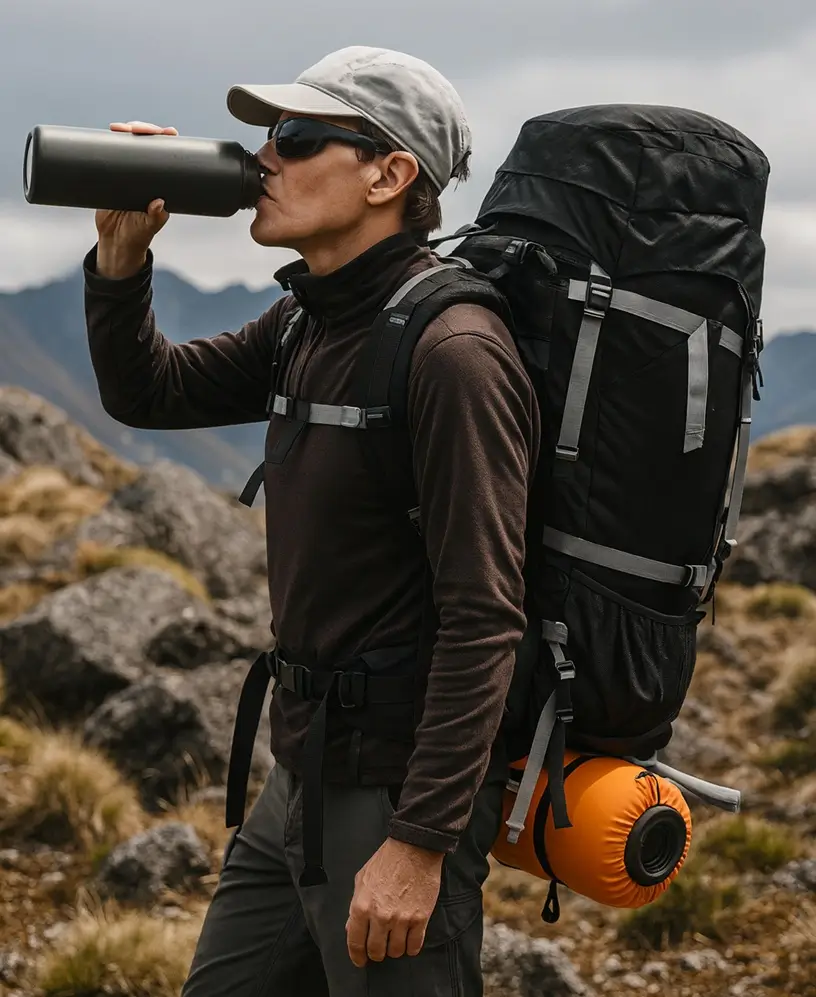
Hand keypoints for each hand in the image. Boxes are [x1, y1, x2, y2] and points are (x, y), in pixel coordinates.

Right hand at [94, 121, 177, 277]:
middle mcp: (147, 173)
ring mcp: (128, 172)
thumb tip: (159, 203)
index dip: (167, 140)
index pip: (167, 154)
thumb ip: (155, 217)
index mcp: (161, 181)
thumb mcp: (149, 226)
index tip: (166, 132)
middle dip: (143, 130)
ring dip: (125, 131)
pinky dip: (108, 141)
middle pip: (147, 143)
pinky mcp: (110, 175)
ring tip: (118, 128)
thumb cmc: (138, 234)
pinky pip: (110, 154)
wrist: (115, 241)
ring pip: (128, 144)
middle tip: (134, 129)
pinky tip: (107, 132)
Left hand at [346, 837, 443, 966]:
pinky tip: (409, 940)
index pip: (356, 943)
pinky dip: (411, 947)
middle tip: (380, 948)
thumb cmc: (386, 861)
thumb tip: (352, 928)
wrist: (414, 848)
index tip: (361, 961)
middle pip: (377, 951)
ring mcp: (401, 919)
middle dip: (377, 953)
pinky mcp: (420, 918)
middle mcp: (380, 917)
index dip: (357, 956)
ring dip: (395, 949)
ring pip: (396, 951)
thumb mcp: (362, 879)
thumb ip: (355, 905)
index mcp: (362, 907)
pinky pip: (415, 946)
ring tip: (395, 940)